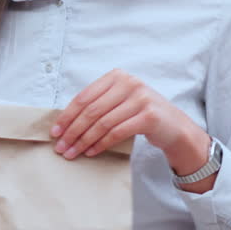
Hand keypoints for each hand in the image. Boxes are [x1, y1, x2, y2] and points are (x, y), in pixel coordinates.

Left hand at [51, 69, 212, 186]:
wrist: (174, 127)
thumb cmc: (141, 115)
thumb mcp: (120, 102)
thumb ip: (98, 105)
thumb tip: (65, 123)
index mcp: (117, 77)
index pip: (84, 97)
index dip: (67, 116)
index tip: (55, 132)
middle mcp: (129, 83)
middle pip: (91, 111)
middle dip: (72, 131)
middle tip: (61, 147)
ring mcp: (141, 99)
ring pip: (102, 123)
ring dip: (84, 141)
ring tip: (73, 153)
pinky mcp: (149, 117)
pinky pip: (117, 133)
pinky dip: (101, 144)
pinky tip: (92, 152)